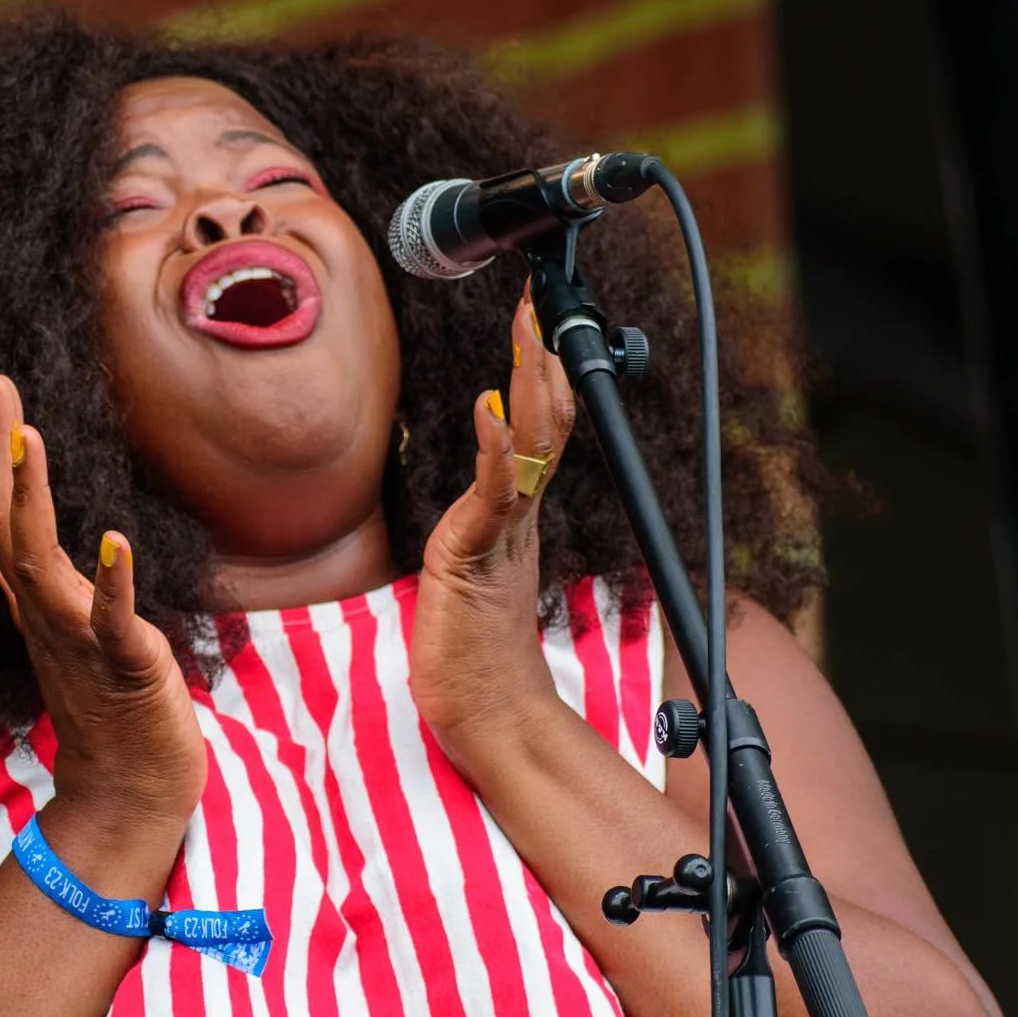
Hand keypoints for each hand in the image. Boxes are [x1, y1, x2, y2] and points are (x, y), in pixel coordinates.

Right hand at [0, 375, 207, 832]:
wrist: (127, 789)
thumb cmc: (104, 709)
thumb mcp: (62, 636)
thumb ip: (28, 592)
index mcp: (37, 600)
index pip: (4, 516)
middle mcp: (46, 613)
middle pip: (7, 524)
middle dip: (0, 457)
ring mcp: (79, 639)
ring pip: (40, 562)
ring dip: (32, 501)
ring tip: (28, 440)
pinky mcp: (125, 666)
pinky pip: (112, 620)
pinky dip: (112, 581)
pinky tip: (115, 540)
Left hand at [410, 284, 576, 751]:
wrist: (491, 716)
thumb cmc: (474, 652)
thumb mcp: (471, 568)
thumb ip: (483, 523)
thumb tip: (483, 477)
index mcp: (517, 515)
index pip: (538, 428)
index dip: (538, 370)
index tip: (532, 317)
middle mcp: (519, 517)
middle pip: (546, 422)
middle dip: (539, 358)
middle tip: (534, 300)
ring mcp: (503, 535)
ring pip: (529, 448)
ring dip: (527, 387)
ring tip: (525, 333)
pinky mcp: (477, 558)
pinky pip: (493, 495)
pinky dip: (492, 450)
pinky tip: (487, 409)